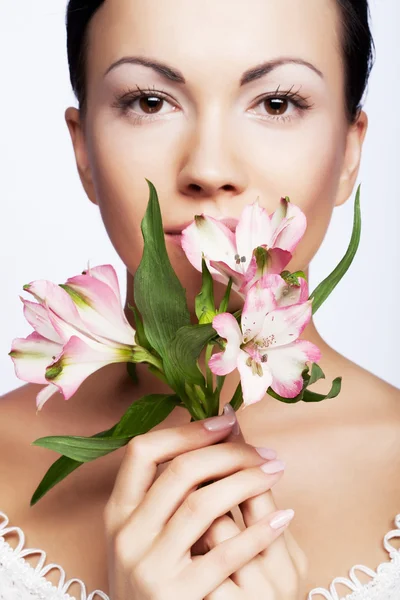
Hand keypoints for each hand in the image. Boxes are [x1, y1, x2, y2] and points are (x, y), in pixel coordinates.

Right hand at [103, 406, 305, 599]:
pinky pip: (225, 554)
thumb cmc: (154, 578)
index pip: (142, 452)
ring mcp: (150, 567)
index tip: (223, 422)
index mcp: (118, 514)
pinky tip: (282, 516)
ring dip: (247, 480)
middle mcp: (128, 537)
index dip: (185, 431)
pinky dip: (258, 531)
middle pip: (181, 472)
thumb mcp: (144, 535)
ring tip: (275, 470)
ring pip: (203, 504)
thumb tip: (212, 436)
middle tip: (263, 450)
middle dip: (227, 452)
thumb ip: (165, 494)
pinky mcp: (178, 596)